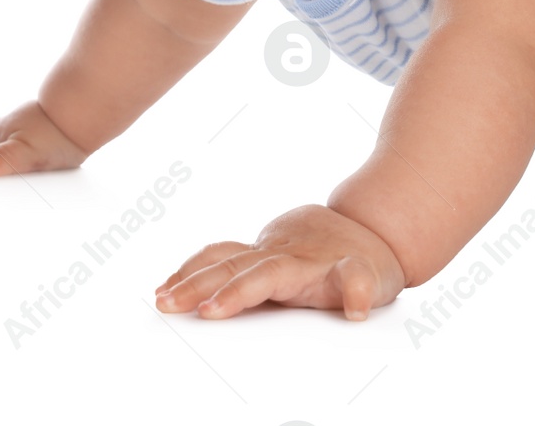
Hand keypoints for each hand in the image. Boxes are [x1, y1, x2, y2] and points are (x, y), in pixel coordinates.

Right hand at [154, 204, 405, 320]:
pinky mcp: (259, 250)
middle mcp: (279, 253)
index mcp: (302, 264)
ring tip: (161, 296)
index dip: (237, 293)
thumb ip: (360, 288)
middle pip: (232, 267)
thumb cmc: (369, 260)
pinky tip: (172, 282)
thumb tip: (356, 309)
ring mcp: (267, 249)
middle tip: (168, 304)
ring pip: (221, 257)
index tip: (211, 310)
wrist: (370, 225)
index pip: (264, 278)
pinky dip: (196, 266)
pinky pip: (223, 254)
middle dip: (198, 286)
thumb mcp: (373, 278)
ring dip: (190, 275)